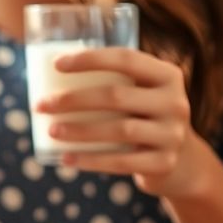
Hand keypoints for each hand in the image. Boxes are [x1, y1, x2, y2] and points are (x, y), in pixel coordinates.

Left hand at [35, 47, 206, 196]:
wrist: (181, 160)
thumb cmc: (142, 116)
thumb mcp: (138, 93)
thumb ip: (109, 80)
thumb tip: (46, 72)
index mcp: (167, 75)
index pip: (126, 59)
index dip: (90, 59)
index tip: (56, 65)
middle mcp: (175, 102)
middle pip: (116, 96)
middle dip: (73, 100)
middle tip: (41, 105)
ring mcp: (173, 134)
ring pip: (119, 130)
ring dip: (79, 130)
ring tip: (51, 130)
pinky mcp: (164, 163)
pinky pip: (122, 162)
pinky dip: (91, 161)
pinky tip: (66, 159)